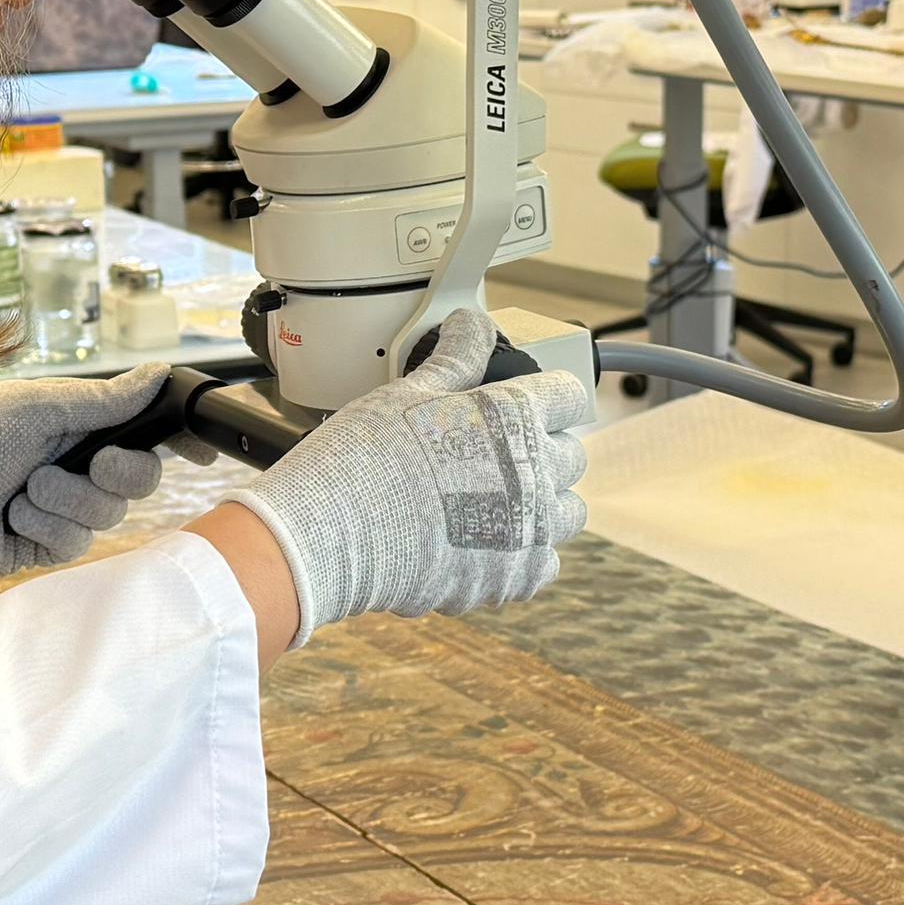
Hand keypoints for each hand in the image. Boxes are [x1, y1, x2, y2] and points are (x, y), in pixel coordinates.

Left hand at [0, 366, 172, 574]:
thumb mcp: (37, 406)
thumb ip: (103, 399)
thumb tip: (158, 372)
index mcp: (79, 426)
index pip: (145, 433)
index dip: (179, 441)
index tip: (203, 451)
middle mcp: (76, 467)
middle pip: (141, 480)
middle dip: (119, 473)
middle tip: (92, 463)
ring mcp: (62, 510)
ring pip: (108, 516)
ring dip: (65, 500)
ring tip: (21, 489)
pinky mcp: (43, 547)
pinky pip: (74, 543)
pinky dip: (42, 527)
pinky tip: (9, 517)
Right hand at [241, 311, 590, 645]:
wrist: (332, 536)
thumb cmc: (364, 459)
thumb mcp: (409, 393)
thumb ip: (456, 360)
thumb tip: (472, 326)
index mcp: (516, 418)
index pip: (568, 394)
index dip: (546, 392)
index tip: (529, 399)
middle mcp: (535, 475)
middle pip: (572, 455)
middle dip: (542, 448)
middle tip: (500, 451)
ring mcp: (529, 532)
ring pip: (568, 513)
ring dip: (544, 503)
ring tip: (500, 499)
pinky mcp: (512, 578)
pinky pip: (544, 563)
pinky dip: (524, 554)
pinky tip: (488, 541)